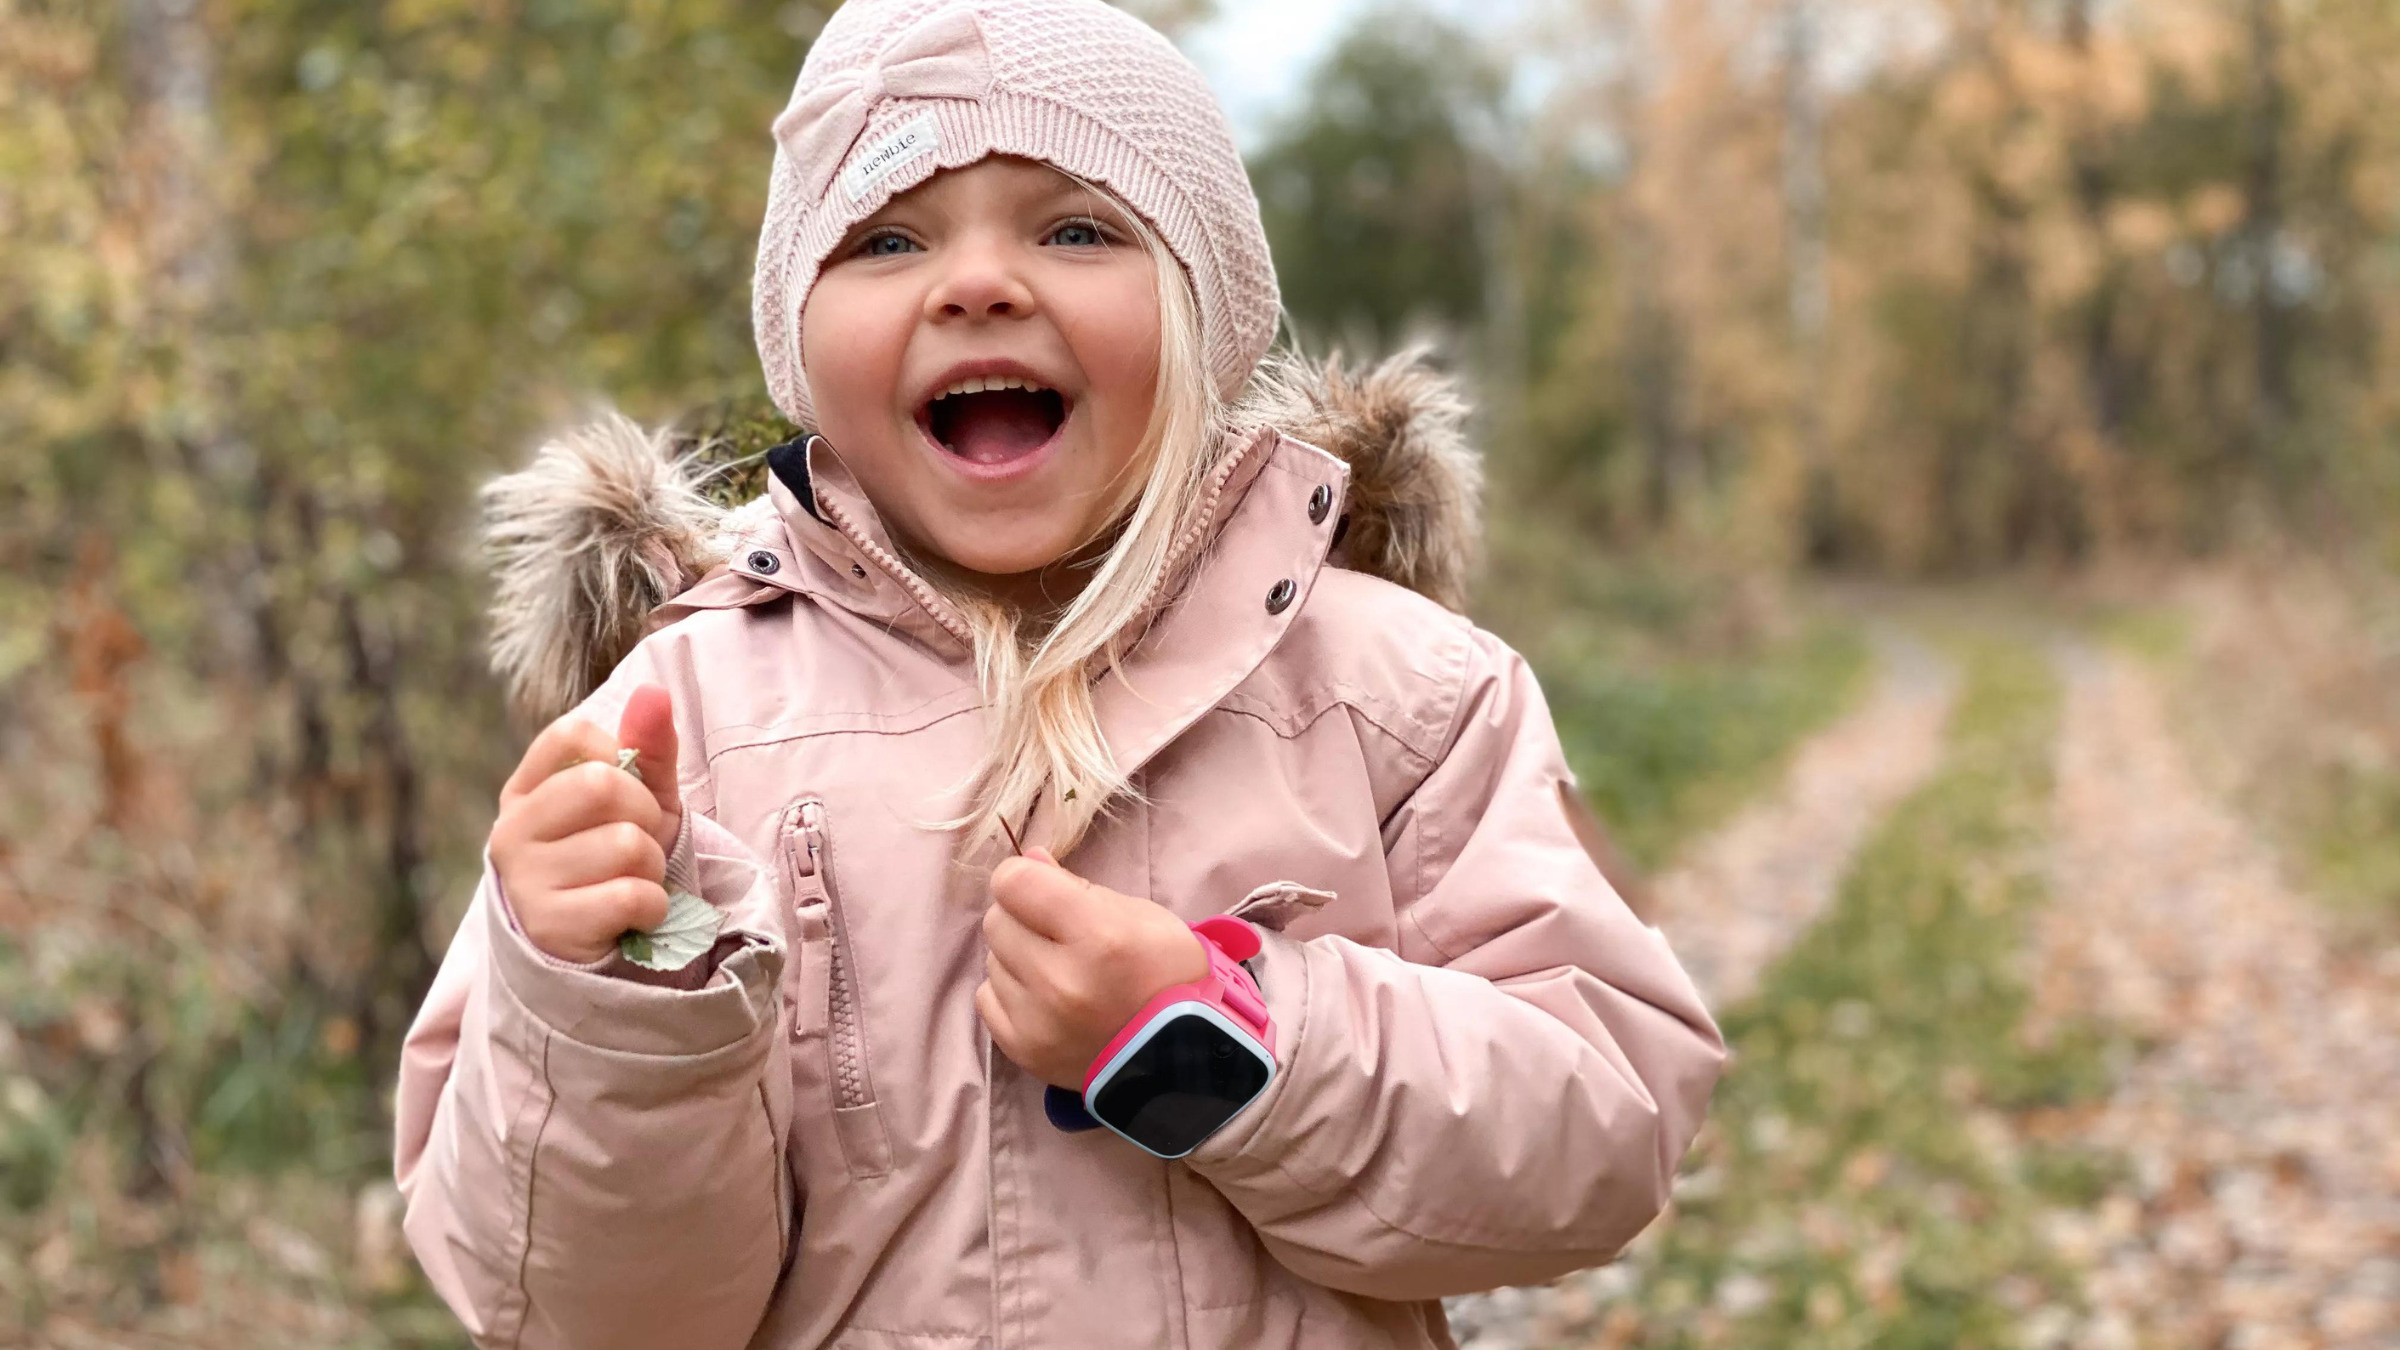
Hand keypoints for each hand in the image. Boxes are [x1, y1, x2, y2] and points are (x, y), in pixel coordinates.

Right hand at [488, 684, 684, 963]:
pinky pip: (631, 896)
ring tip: (632, 881)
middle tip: (638, 842)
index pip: (570, 734)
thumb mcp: (641, 798)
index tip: (624, 788)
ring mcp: (524, 880)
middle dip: (645, 815)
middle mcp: (511, 830)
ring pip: (625, 844)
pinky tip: (635, 916)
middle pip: (603, 785)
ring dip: (652, 866)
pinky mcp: (549, 926)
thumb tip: (655, 692)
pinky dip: (654, 907)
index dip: (618, 754)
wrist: (598, 944)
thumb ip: (648, 746)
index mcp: (525, 789)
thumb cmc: (615, 858)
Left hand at [977, 847, 1209, 1089]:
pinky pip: (988, 999)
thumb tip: (1028, 859)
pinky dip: (1011, 993)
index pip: (1014, 883)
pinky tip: (1043, 1000)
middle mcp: (1060, 981)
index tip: (1041, 890)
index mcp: (1097, 937)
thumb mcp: (1140, 916)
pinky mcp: (1023, 1051)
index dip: (1024, 878)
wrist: (1180, 1056)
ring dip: (1018, 958)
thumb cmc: (1166, 974)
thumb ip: (1077, 886)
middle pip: (997, 920)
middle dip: (1023, 919)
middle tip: (1056, 935)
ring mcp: (1038, 1022)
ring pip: (992, 960)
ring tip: (1057, 972)